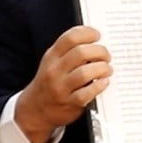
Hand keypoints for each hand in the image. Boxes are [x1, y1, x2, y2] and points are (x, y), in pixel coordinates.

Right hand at [14, 25, 111, 142]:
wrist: (34, 109)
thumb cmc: (49, 82)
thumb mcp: (52, 62)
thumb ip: (69, 51)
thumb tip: (95, 42)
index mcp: (51, 56)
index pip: (70, 37)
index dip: (87, 33)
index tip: (97, 35)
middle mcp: (55, 70)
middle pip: (81, 53)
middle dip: (100, 51)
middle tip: (106, 56)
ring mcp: (61, 87)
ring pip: (85, 72)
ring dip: (102, 69)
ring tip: (107, 69)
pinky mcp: (69, 103)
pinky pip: (87, 93)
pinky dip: (99, 86)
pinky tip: (103, 82)